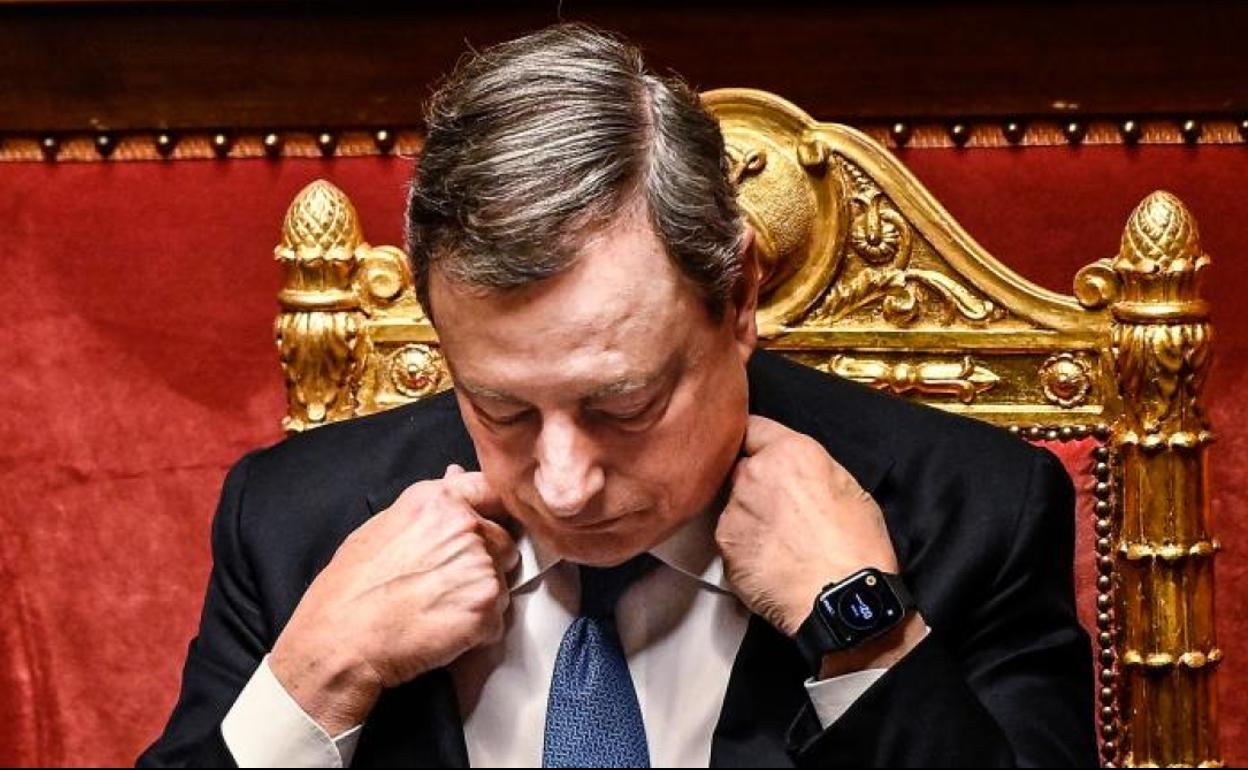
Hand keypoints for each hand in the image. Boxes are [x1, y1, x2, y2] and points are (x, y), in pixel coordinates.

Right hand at [269, 464, 516, 735]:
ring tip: (438, 609)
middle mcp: (465, 526)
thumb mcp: (382, 527)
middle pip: (504, 542)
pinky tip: (442, 631)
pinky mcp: (486, 605)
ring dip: (481, 599)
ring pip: (503, 583)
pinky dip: (478, 631)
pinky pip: (497, 619)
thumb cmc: (351, 588)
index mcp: (438, 501)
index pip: (492, 491)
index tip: (486, 529)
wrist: (341, 640)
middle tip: (445, 585)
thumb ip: (430, 502)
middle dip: (486, 563)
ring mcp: (480, 565)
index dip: (492, 513)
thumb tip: (455, 474)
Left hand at [717, 415, 900, 636]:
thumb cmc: (857, 547)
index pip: (752, 427)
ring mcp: (734, 510)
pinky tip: (771, 561)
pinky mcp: (724, 545)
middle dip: (755, 483)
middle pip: (740, 468)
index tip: (758, 451)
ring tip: (782, 543)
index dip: (756, 441)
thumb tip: (798, 470)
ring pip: (733, 506)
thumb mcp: (850, 487)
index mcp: (790, 452)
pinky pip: (731, 539)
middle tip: (781, 509)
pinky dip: (744, 548)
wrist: (842, 599)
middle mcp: (754, 474)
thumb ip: (811, 467)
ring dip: (749, 517)